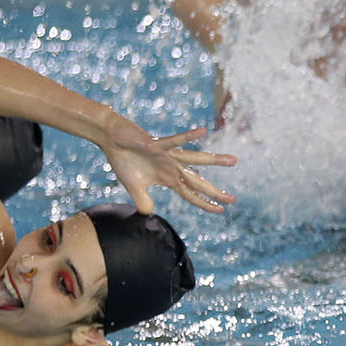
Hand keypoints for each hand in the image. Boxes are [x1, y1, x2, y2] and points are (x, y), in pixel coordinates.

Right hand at [104, 125, 238, 213]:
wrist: (112, 138)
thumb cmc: (124, 160)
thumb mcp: (133, 186)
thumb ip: (142, 201)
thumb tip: (148, 214)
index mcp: (167, 178)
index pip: (190, 193)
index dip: (204, 203)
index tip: (220, 210)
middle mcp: (172, 167)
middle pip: (196, 181)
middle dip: (213, 192)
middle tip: (233, 200)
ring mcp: (167, 155)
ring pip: (194, 159)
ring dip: (213, 160)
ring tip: (233, 161)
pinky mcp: (157, 144)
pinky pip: (174, 141)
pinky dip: (188, 137)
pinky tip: (203, 131)